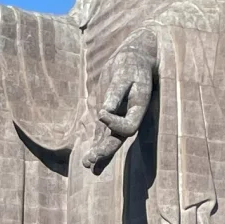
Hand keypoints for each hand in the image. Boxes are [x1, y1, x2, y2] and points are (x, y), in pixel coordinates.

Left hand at [78, 37, 154, 171]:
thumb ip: (116, 93)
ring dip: (99, 154)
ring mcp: (119, 119)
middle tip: (90, 160)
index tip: (101, 111)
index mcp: (138, 109)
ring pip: (110, 142)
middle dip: (105, 151)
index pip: (128, 127)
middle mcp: (129, 118)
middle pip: (118, 140)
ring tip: (87, 164)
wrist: (133, 59)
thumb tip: (105, 110)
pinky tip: (87, 161)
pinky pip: (103, 136)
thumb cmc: (130, 64)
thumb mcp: (124, 75)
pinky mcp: (109, 117)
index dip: (114, 123)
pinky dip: (96, 147)